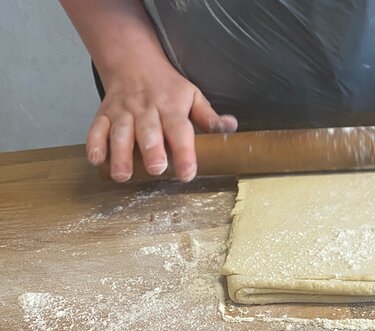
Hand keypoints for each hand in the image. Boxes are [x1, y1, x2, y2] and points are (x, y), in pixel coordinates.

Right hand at [87, 62, 236, 181]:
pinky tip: (96, 160)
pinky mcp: (103, 114)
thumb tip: (230, 127)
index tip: (187, 173)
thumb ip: (209, 117)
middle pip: (148, 131)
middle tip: (156, 169)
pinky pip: (96, 129)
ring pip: (120, 132)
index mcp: (171, 108)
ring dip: (120, 153)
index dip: (185, 153)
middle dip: (151, 150)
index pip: (180, 131)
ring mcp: (123, 112)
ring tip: (123, 175)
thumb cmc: (168, 87)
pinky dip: (94, 144)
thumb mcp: (193, 96)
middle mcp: (146, 110)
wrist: (134, 63)